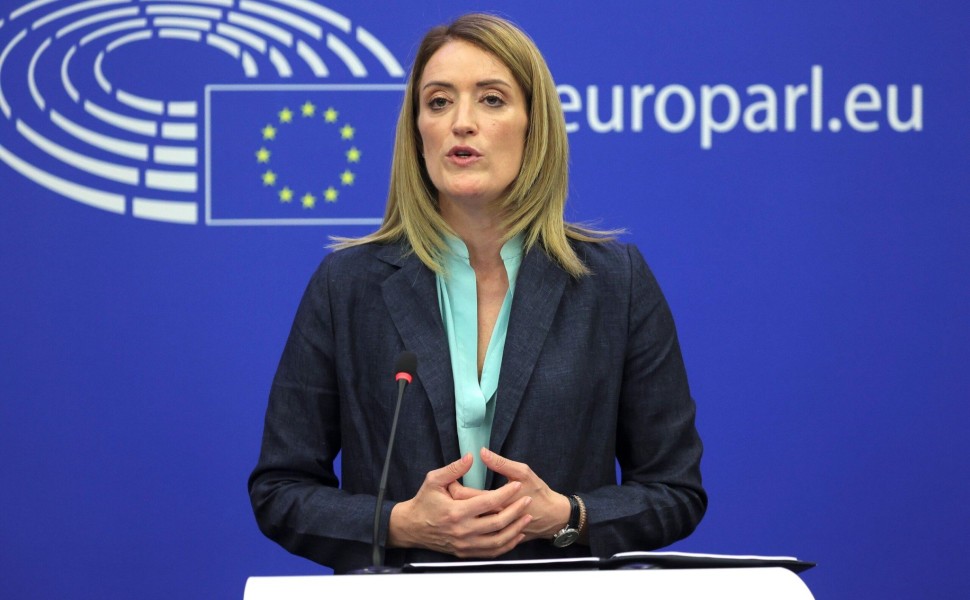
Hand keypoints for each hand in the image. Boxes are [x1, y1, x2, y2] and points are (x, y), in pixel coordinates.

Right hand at [387, 453, 533, 557]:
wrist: (412, 527)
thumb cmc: (423, 502)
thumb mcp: (434, 480)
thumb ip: (454, 468)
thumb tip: (472, 456)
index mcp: (456, 512)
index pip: (488, 502)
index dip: (505, 493)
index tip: (516, 485)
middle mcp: (462, 531)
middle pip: (498, 523)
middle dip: (516, 511)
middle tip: (527, 500)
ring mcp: (465, 544)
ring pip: (498, 540)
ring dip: (515, 529)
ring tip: (526, 517)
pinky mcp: (465, 552)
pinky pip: (491, 552)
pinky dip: (506, 545)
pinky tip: (515, 534)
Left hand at [449, 448, 571, 540]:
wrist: (552, 517)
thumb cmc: (538, 492)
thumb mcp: (522, 472)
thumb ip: (500, 462)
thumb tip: (481, 452)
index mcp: (495, 502)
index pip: (465, 495)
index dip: (453, 486)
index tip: (451, 480)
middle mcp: (491, 520)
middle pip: (462, 511)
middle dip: (452, 499)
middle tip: (448, 489)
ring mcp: (494, 532)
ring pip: (467, 524)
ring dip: (459, 513)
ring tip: (455, 503)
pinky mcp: (497, 539)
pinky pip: (477, 535)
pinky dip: (469, 526)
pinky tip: (467, 518)